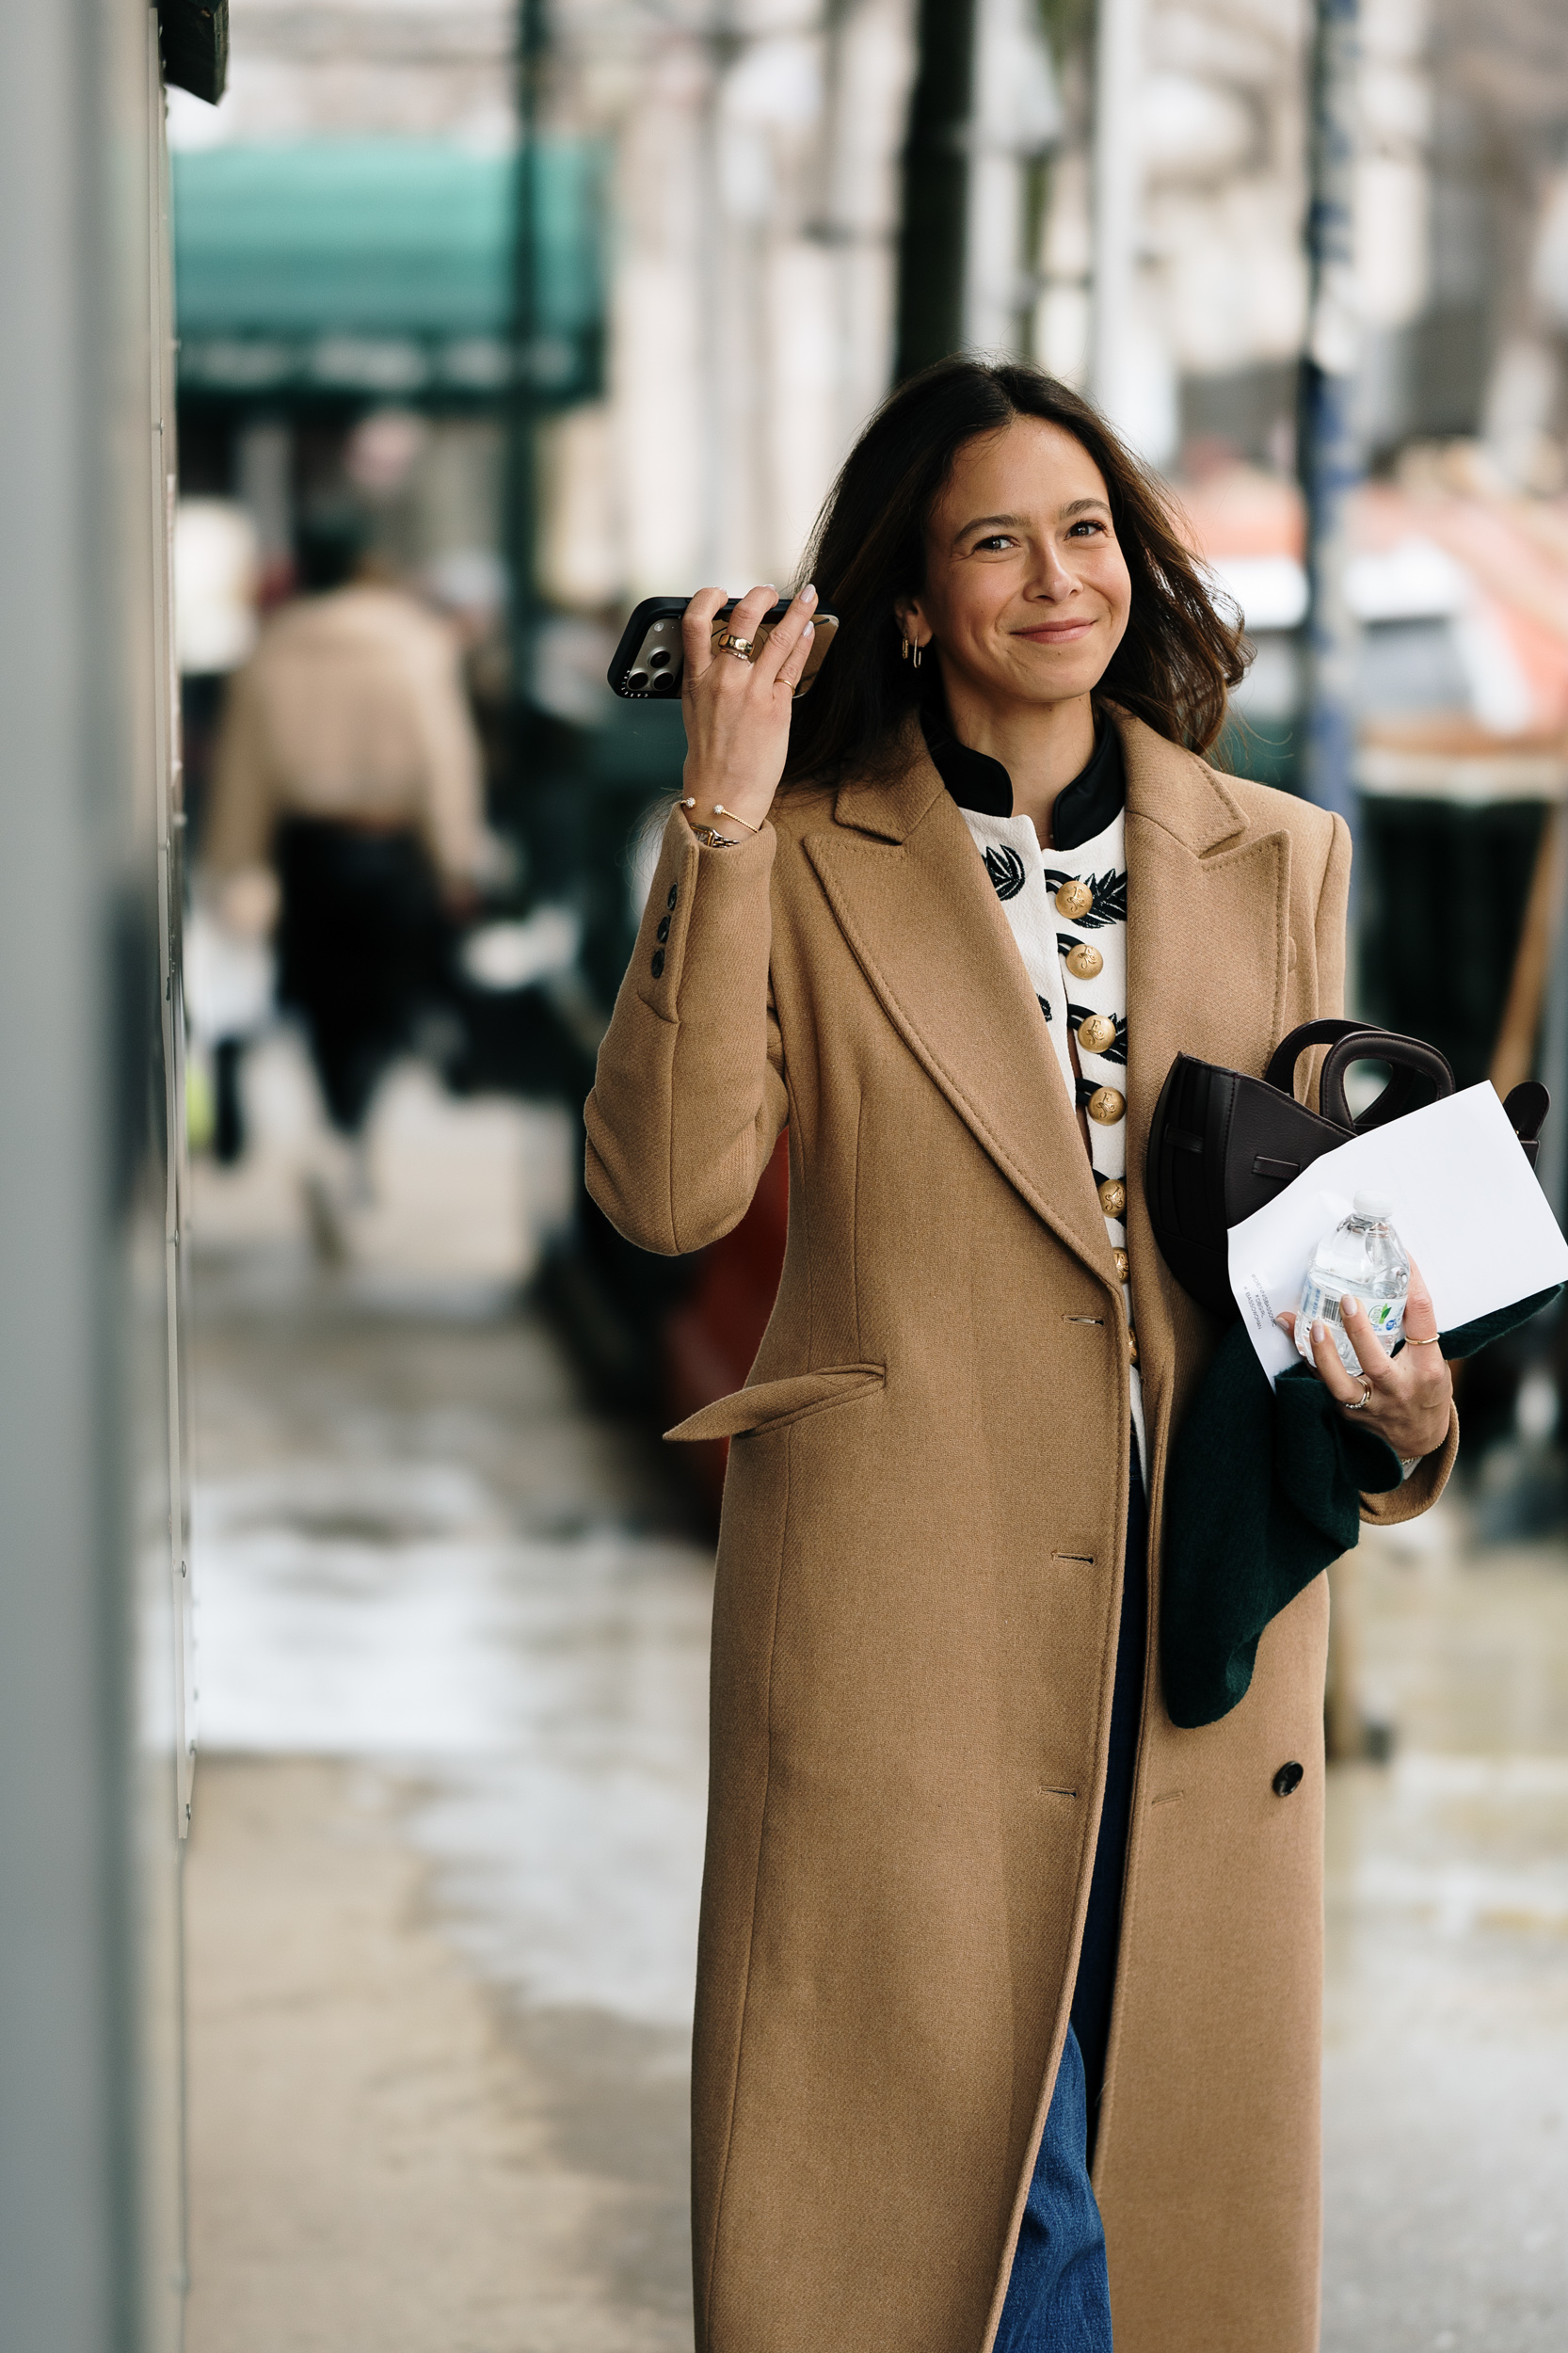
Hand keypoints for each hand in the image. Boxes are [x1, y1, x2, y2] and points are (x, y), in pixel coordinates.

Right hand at [680, 581, 818, 834]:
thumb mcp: (695, 711)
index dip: (708, 598)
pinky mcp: (776, 706)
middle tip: (769, 591)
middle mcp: (723, 680)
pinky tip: (811, 631)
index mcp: (696, 679)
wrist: (722, 793)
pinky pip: (794, 665)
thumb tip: (725, 654)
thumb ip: (706, 679)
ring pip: (778, 636)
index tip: (720, 592)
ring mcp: (752, 691)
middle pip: (742, 619)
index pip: (694, 622)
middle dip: (759, 596)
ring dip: (797, 610)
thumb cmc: (709, 757)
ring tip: (808, 596)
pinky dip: (805, 642)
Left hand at [1277, 1258, 1453, 1461]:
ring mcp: (1371, 1405)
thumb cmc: (1425, 1391)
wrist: (1419, 1441)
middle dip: (1359, 1331)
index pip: (1424, 1323)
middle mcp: (1399, 1388)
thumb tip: (1390, 1280)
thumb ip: (1414, 1329)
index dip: (1414, 1288)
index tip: (1405, 1259)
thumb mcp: (1433, 1360)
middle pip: (1377, 1362)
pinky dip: (1309, 1360)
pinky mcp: (1349, 1413)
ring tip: (1312, 1326)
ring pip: (1343, 1384)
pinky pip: (1324, 1385)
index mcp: (1428, 1369)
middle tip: (1347, 1300)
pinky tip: (1294, 1334)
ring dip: (1324, 1355)